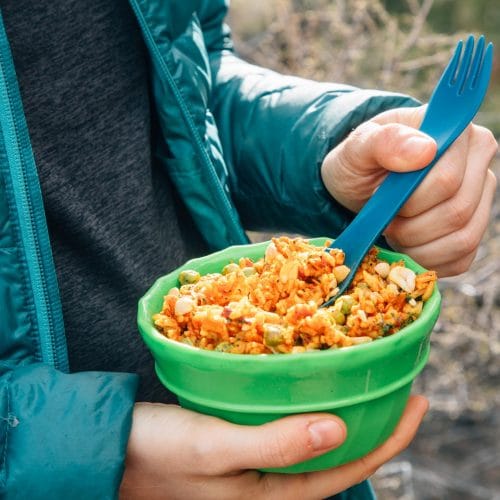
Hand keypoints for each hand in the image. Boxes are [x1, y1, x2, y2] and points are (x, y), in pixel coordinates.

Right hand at [120, 395, 427, 499]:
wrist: (115, 447)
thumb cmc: (160, 453)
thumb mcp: (216, 450)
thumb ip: (276, 445)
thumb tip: (339, 429)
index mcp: (271, 496)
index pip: (346, 470)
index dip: (388, 441)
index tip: (417, 406)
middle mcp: (271, 485)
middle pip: (337, 457)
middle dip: (376, 428)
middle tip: (401, 391)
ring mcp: (257, 465)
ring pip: (314, 440)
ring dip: (344, 413)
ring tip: (366, 384)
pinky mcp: (243, 443)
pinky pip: (289, 426)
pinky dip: (308, 405)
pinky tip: (312, 386)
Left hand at [321, 106, 497, 275]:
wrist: (357, 186)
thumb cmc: (358, 163)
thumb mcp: (357, 148)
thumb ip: (385, 141)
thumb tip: (426, 150)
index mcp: (457, 135)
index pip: (447, 180)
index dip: (409, 201)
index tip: (381, 199)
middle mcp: (478, 161)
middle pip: (457, 212)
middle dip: (410, 227)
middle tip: (384, 220)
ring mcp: (480, 197)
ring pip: (463, 239)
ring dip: (418, 246)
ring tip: (393, 231)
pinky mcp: (472, 228)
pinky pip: (461, 258)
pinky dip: (427, 260)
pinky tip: (405, 247)